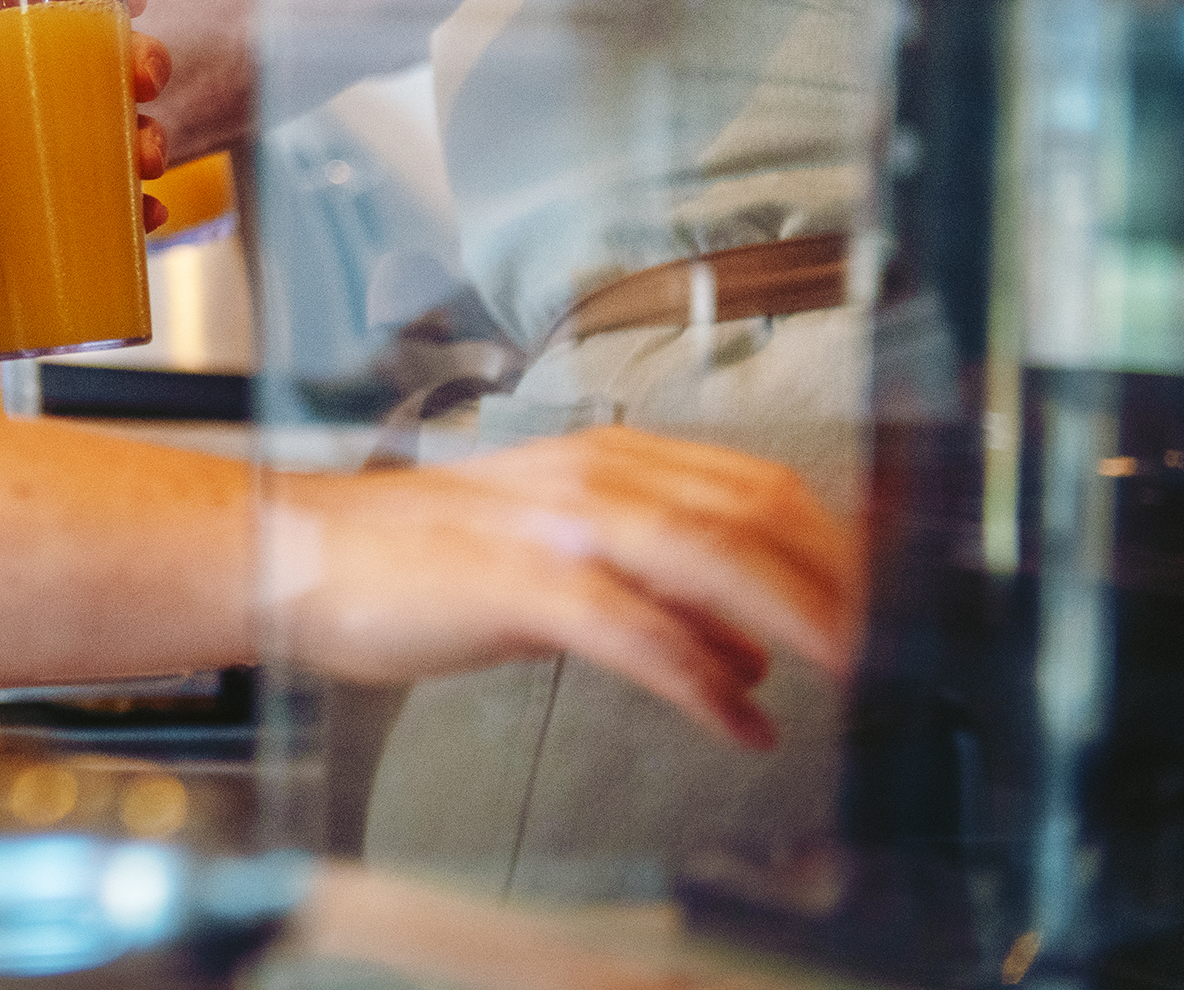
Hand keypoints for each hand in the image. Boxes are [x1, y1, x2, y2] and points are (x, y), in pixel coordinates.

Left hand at [0, 25, 175, 289]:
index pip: (28, 1)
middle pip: (86, 65)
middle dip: (136, 65)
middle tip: (146, 84)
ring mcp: (15, 152)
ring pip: (101, 133)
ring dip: (143, 139)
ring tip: (149, 162)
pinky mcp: (20, 206)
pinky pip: (87, 202)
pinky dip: (126, 209)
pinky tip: (148, 219)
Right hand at [264, 427, 862, 749]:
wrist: (297, 555)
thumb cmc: (413, 562)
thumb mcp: (549, 558)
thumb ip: (652, 588)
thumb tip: (748, 641)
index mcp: (600, 460)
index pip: (751, 482)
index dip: (833, 537)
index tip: (886, 592)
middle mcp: (587, 475)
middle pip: (749, 511)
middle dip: (833, 580)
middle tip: (886, 645)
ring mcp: (551, 524)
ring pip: (706, 552)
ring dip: (791, 615)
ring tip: (845, 673)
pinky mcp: (516, 582)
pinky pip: (634, 630)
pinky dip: (700, 678)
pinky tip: (738, 722)